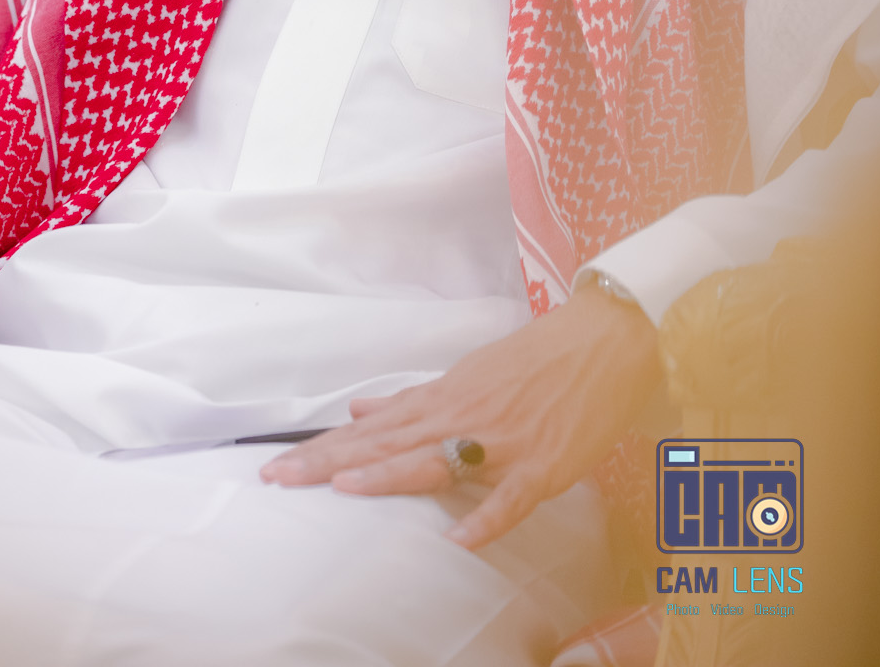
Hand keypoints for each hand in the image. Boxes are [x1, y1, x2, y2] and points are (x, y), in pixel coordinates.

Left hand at [259, 284, 660, 549]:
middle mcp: (461, 417)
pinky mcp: (542, 464)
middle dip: (332, 462)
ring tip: (346, 490)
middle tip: (279, 477)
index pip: (371, 431)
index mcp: (443, 399)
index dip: (324, 449)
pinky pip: (511, 497)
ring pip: (437, 459)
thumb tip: (358, 411)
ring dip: (391, 475)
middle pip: (387, 444)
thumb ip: (413, 401)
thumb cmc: (536, 362)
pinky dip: (486, 516)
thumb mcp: (466, 376)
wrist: (603, 340)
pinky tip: (460, 539)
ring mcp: (501, 441)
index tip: (277, 465)